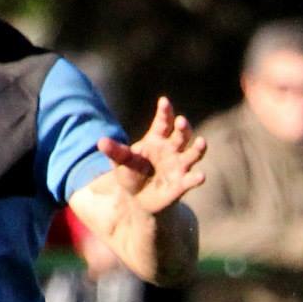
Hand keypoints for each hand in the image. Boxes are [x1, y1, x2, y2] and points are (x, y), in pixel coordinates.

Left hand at [98, 96, 206, 215]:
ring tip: (201, 142)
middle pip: (181, 134)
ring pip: (193, 153)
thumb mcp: (121, 162)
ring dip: (198, 147)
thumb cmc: (132, 174)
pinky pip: (191, 179)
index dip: (165, 111)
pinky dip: (197, 178)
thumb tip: (101, 142)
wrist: (138, 200)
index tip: (164, 101)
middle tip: (181, 121)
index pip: (163, 122)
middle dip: (183, 127)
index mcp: (156, 139)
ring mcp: (179, 165)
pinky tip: (200, 176)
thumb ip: (115, 151)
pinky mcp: (182, 183)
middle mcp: (172, 149)